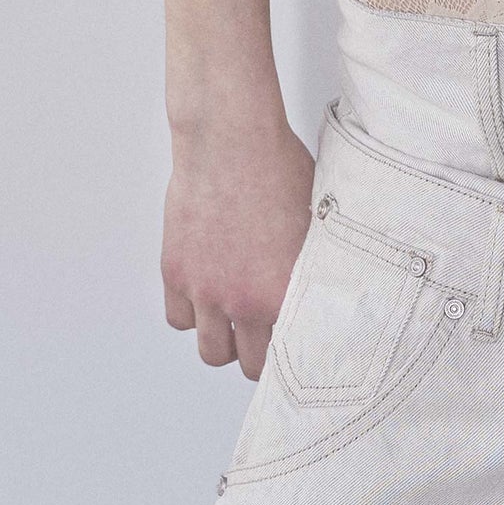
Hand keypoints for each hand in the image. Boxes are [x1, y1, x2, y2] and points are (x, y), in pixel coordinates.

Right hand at [162, 113, 315, 379]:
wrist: (230, 138)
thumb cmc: (278, 171)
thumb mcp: (316, 227)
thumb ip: (313, 274)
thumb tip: (326, 296)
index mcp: (283, 296)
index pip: (289, 358)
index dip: (291, 357)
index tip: (291, 350)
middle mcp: (242, 302)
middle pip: (248, 366)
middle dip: (256, 356)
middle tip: (262, 338)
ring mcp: (205, 290)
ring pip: (211, 351)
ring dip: (223, 342)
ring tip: (233, 321)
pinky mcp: (176, 271)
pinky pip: (178, 319)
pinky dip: (191, 315)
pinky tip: (205, 297)